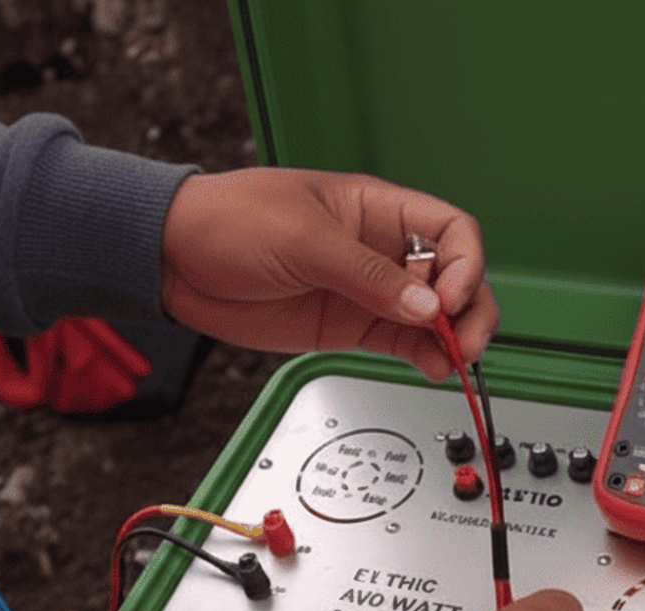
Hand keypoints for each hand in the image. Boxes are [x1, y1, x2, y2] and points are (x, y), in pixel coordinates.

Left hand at [160, 168, 498, 379]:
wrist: (174, 259)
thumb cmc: (228, 220)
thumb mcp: (302, 239)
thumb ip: (366, 276)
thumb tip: (425, 306)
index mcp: (377, 210)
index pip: (450, 230)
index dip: (464, 263)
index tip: (448, 298)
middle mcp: (380, 250)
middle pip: (454, 277)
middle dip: (470, 309)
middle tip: (465, 341)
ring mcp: (366, 291)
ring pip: (434, 316)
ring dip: (453, 338)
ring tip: (454, 360)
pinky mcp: (348, 326)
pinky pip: (403, 342)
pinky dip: (425, 356)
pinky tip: (433, 367)